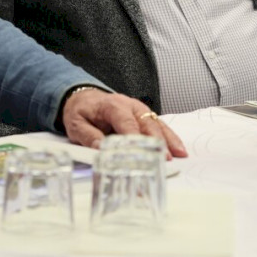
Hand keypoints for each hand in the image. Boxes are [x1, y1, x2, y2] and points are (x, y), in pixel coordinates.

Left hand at [60, 89, 187, 157]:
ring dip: (169, 139)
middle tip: (166, 158)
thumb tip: (101, 149)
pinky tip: (179, 148)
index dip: (136, 138)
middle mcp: (130, 105)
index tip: (142, 153)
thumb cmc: (82, 112)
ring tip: (180, 154)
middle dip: (157, 141)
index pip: (126, 122)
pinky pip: (159, 125)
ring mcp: (139, 109)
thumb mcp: (77, 125)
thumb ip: (89, 137)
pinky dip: (170, 136)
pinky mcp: (144, 116)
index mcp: (112, 106)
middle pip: (147, 123)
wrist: (84, 98)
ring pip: (157, 123)